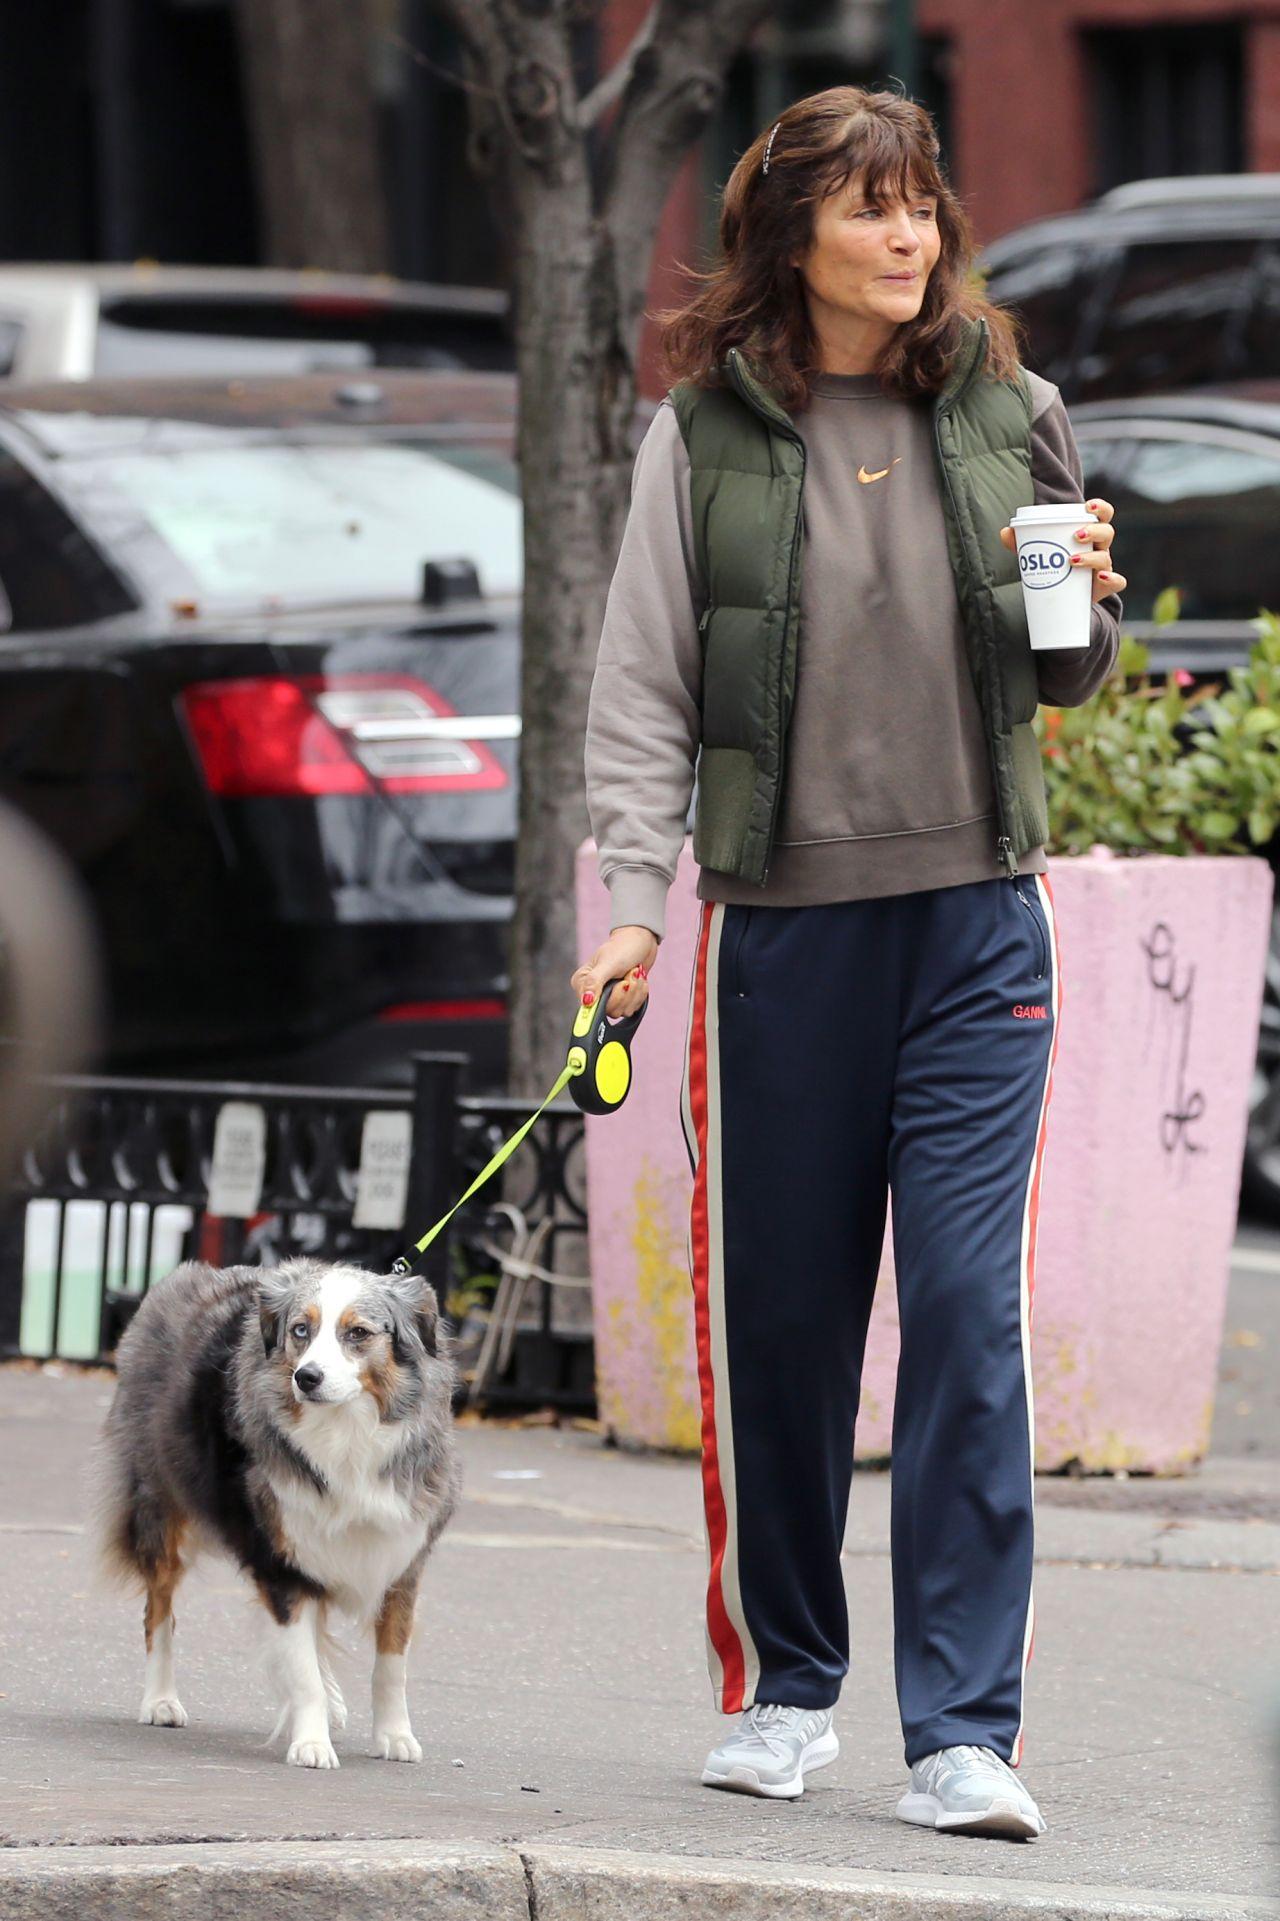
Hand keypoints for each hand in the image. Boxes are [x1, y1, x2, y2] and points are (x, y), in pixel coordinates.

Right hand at [570, 925, 658, 1017]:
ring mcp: (609, 997)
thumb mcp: (608, 963)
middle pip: (611, 1010)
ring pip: (624, 1010)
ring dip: (635, 991)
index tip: (623, 984)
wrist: (641, 942)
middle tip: (630, 972)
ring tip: (635, 972)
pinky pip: (633, 1008)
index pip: (592, 1007)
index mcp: (582, 983)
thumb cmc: (622, 947)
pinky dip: (640, 993)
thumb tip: (586, 1002)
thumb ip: (594, 982)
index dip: (611, 998)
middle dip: (627, 992)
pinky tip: (638, 978)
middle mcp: (593, 992)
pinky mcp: (623, 1000)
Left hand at [1000, 497, 1125, 604]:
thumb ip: (1020, 542)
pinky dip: (1112, 579)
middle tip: (1077, 535)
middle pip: (1107, 532)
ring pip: (1107, 557)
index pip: (1103, 515)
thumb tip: (1005, 532)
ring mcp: (1102, 567)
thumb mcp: (1037, 553)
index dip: (1100, 507)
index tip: (1088, 506)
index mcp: (1089, 534)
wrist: (1062, 599)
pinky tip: (1100, 577)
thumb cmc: (1053, 568)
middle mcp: (1099, 548)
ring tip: (1072, 560)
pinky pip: (1117, 582)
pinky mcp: (1103, 587)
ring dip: (1091, 556)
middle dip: (1094, 531)